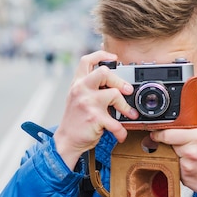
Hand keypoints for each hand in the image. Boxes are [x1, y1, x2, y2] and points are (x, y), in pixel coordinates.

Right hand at [54, 51, 137, 168]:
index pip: (87, 60)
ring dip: (126, 107)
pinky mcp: (95, 118)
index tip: (114, 58)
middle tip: (127, 91)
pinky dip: (121, 130)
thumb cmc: (74, 121)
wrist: (66, 141)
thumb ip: (89, 88)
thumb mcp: (77, 98)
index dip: (102, 55)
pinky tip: (121, 134)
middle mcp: (81, 90)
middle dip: (120, 81)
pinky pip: (116, 122)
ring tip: (129, 114)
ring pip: (115, 95)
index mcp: (77, 84)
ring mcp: (88, 103)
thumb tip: (112, 81)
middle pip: (104, 72)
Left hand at [150, 92, 196, 196]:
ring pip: (170, 157)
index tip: (156, 132)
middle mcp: (191, 152)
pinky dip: (178, 166)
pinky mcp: (184, 178)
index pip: (168, 134)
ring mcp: (186, 166)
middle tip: (180, 144)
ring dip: (174, 155)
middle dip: (169, 143)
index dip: (160, 133)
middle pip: (168, 144)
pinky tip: (190, 165)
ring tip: (189, 156)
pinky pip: (174, 169)